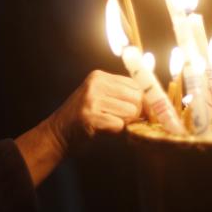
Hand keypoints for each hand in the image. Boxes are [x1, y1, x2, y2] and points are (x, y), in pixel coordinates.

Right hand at [15, 71, 141, 185]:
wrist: (57, 134)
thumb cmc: (84, 119)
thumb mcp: (100, 99)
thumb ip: (122, 96)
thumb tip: (154, 101)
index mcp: (100, 76)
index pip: (135, 85)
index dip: (144, 101)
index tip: (146, 113)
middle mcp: (96, 84)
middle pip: (136, 98)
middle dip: (136, 114)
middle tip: (124, 121)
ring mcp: (91, 99)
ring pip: (130, 112)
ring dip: (124, 123)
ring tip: (109, 124)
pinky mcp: (89, 117)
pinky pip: (118, 125)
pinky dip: (115, 131)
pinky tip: (103, 130)